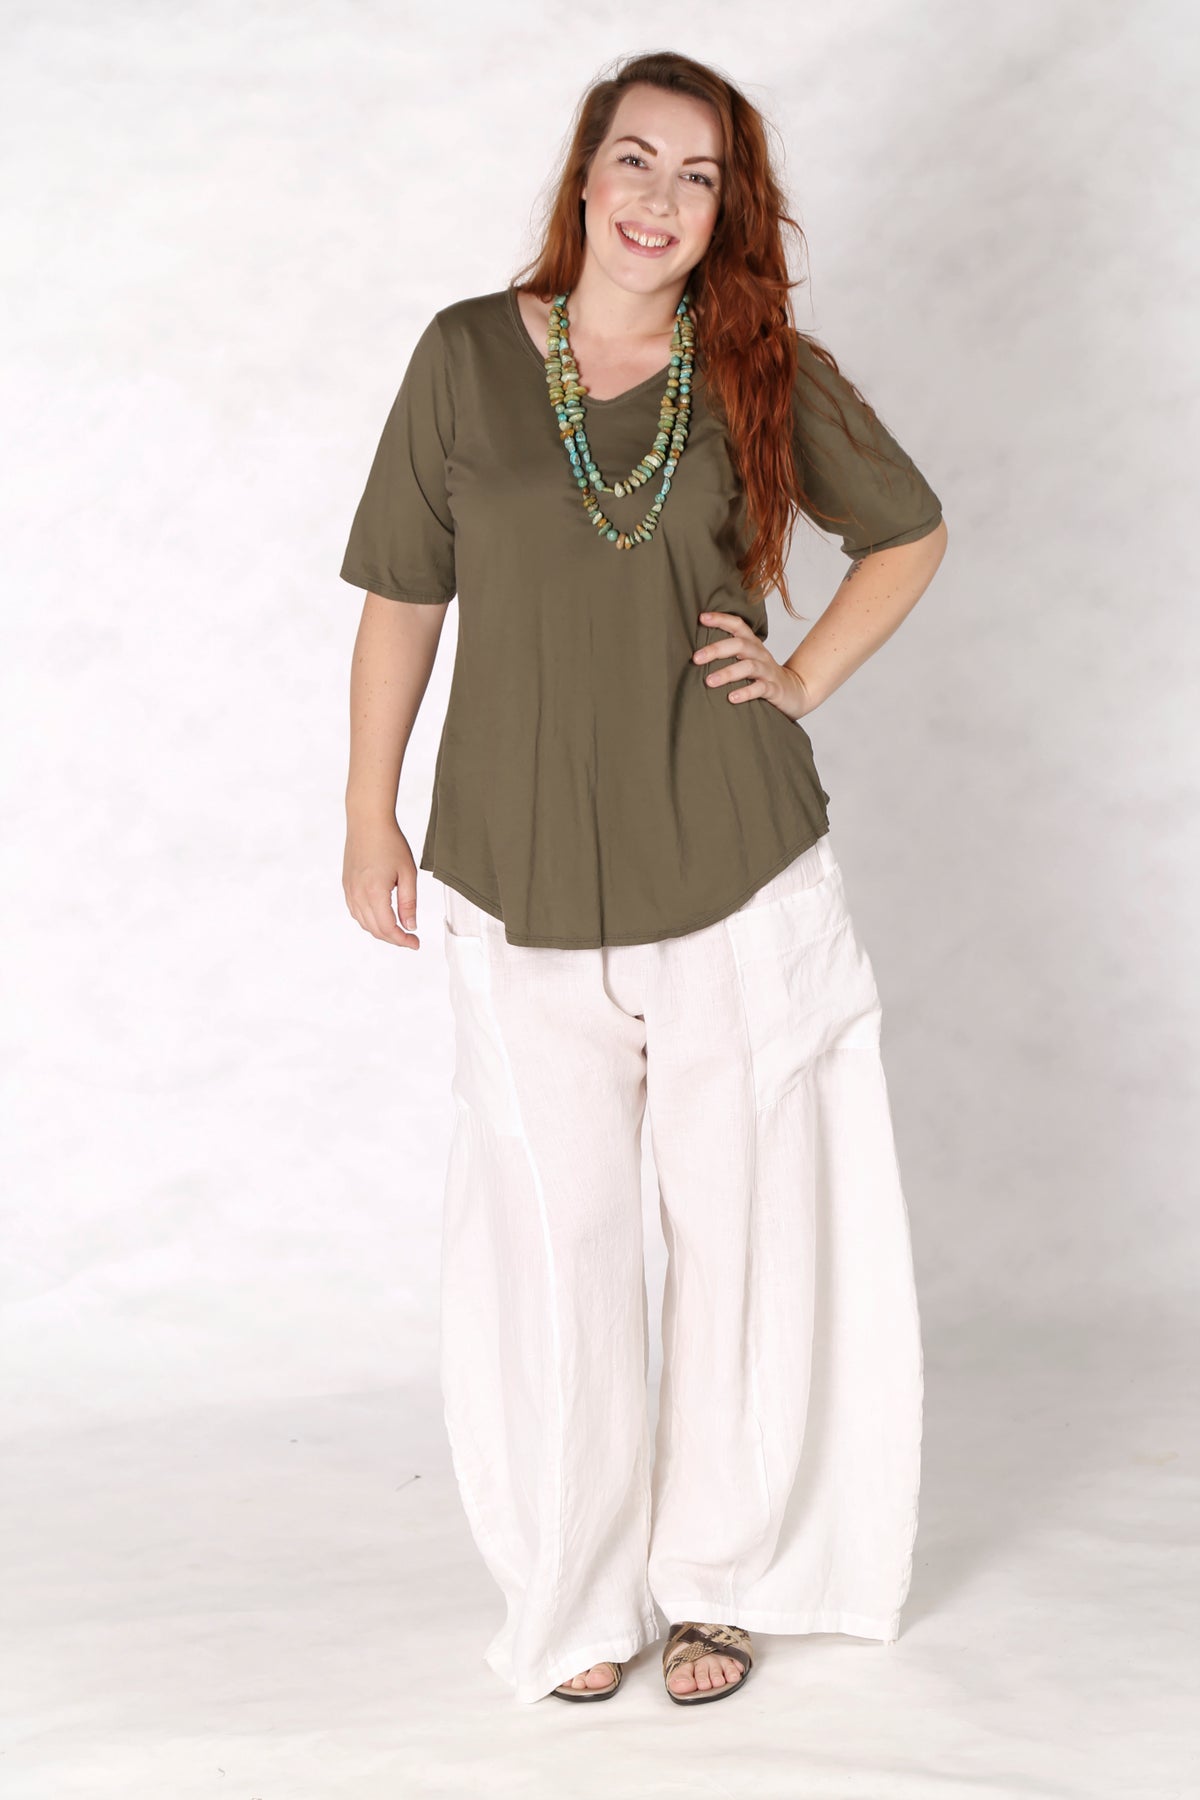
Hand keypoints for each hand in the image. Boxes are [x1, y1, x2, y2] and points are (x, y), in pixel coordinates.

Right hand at [343, 817, 420, 948]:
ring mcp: (349, 891)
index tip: (416, 943)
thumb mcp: (408, 873)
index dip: (403, 940)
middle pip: (375, 929)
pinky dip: (369, 921)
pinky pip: (356, 912)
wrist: (367, 822)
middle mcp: (358, 895)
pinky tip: (381, 917)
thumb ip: (408, 903)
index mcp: (374, 893)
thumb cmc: (390, 843)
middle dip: (394, 938)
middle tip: (410, 939)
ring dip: (381, 931)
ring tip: (398, 930)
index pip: (388, 928)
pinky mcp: (347, 885)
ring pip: (364, 923)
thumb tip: (410, 926)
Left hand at [694, 611, 812, 719]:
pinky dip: (745, 692)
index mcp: (752, 644)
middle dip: (716, 650)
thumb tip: (695, 652)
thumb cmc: (762, 675)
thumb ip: (728, 653)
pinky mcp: (774, 689)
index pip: (738, 625)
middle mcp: (759, 654)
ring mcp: (767, 671)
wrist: (795, 692)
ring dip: (727, 673)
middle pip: (739, 645)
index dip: (721, 619)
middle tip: (696, 658)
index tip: (701, 618)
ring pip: (748, 667)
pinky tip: (731, 698)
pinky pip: (760, 688)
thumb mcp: (747, 660)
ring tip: (709, 682)